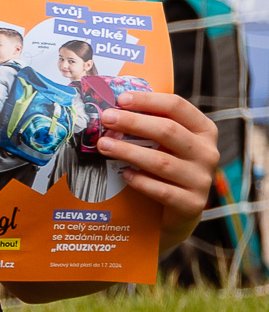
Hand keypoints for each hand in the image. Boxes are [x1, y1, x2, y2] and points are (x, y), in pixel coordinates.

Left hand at [87, 86, 223, 249]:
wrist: (175, 213)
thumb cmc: (165, 169)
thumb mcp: (163, 144)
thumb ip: (149, 126)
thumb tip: (111, 106)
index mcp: (204, 131)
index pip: (178, 107)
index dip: (148, 100)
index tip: (121, 99)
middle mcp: (208, 153)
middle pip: (168, 131)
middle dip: (133, 122)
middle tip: (106, 118)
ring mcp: (202, 180)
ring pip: (162, 161)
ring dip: (129, 151)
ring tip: (103, 145)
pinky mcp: (192, 204)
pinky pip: (162, 190)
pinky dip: (141, 181)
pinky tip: (124, 175)